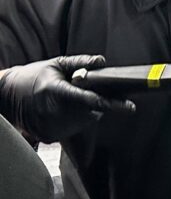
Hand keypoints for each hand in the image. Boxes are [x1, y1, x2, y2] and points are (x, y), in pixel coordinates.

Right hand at [0, 55, 134, 142]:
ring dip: (87, 112)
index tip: (130, 107)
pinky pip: (75, 129)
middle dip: (97, 103)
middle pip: (92, 112)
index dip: (112, 103)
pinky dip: (76, 120)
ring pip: (86, 121)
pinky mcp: (50, 136)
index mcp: (55, 90)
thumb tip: (102, 61)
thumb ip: (80, 62)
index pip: (89, 99)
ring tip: (70, 101)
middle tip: (86, 94)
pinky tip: (64, 111)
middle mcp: (53, 110)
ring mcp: (51, 126)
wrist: (6, 96)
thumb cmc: (34, 76)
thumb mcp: (56, 64)